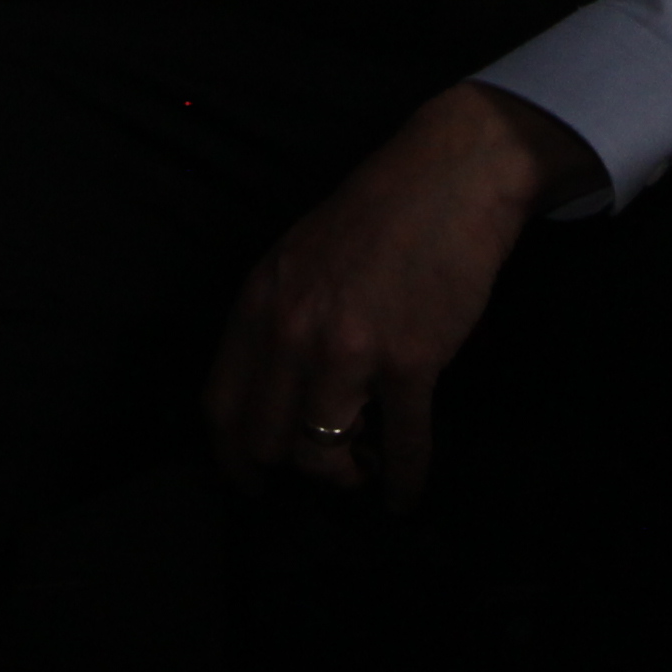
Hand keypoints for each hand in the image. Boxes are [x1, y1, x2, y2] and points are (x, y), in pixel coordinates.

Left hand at [203, 84, 604, 505]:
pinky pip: (401, 444)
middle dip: (295, 471)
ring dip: (344, 479)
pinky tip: (408, 495)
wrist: (452, 175)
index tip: (251, 483)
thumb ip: (279, 320)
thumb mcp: (298, 259)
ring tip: (366, 474)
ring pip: (321, 455)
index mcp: (258, 302)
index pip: (220, 406)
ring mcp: (348, 349)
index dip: (232, 459)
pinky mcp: (409, 361)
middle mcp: (291, 331)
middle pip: (266, 441)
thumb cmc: (379, 214)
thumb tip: (280, 393)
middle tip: (327, 470)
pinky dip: (406, 481)